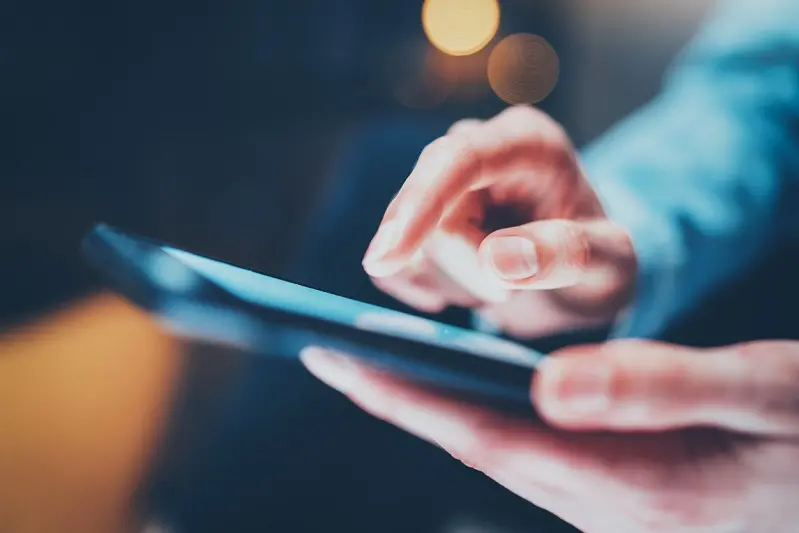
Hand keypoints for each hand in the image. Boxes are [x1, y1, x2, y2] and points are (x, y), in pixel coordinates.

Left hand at [301, 341, 798, 532]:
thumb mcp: (763, 397)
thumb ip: (662, 389)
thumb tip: (551, 383)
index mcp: (628, 482)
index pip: (484, 434)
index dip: (405, 394)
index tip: (336, 357)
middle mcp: (601, 505)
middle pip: (475, 443)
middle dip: (399, 397)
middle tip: (330, 349)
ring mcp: (607, 506)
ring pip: (499, 449)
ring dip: (435, 406)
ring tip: (378, 361)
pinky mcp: (619, 492)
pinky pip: (530, 452)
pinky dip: (485, 414)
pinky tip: (469, 390)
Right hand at [361, 105, 636, 338]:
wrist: (578, 273)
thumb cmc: (599, 261)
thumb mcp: (610, 262)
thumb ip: (564, 254)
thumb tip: (497, 259)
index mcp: (527, 141)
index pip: (458, 159)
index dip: (420, 204)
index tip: (388, 256)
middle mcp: (476, 149)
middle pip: (430, 211)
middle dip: (462, 269)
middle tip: (506, 296)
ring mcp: (441, 184)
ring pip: (411, 248)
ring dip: (456, 285)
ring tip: (504, 285)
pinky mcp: (418, 220)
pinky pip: (396, 268)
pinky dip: (427, 291)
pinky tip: (464, 293)